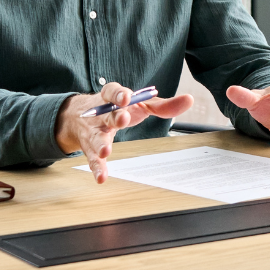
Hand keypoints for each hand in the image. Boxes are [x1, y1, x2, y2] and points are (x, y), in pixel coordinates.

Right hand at [55, 82, 192, 182]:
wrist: (81, 115)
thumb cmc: (118, 108)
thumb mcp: (139, 103)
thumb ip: (162, 105)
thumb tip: (188, 100)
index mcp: (112, 97)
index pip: (113, 91)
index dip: (119, 94)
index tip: (126, 97)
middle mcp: (101, 113)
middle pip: (107, 114)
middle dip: (115, 116)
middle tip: (122, 119)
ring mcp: (95, 131)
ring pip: (97, 137)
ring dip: (101, 144)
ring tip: (106, 151)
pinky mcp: (90, 149)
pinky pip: (93, 159)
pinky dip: (97, 168)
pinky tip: (101, 178)